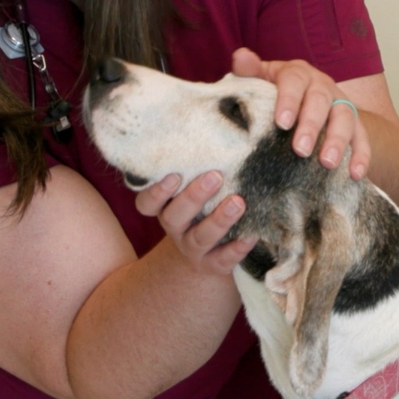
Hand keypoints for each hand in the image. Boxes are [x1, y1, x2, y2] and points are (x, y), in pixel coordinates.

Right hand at [134, 170, 255, 275]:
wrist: (205, 259)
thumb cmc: (201, 212)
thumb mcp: (191, 193)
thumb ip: (197, 171)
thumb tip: (219, 133)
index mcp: (165, 208)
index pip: (147, 203)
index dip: (156, 191)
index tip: (174, 175)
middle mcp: (176, 229)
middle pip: (174, 217)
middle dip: (193, 196)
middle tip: (215, 176)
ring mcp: (193, 250)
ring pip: (200, 237)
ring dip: (219, 220)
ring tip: (238, 202)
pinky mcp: (214, 265)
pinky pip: (224, 258)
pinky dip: (238, 247)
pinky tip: (252, 234)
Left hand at [232, 48, 370, 179]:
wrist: (305, 100)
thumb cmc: (275, 92)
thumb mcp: (261, 79)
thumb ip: (249, 71)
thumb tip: (240, 56)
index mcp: (298, 74)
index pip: (294, 82)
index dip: (289, 101)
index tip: (282, 123)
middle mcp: (322, 85)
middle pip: (321, 101)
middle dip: (312, 126)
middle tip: (301, 150)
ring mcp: (340, 104)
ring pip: (345, 118)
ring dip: (338, 141)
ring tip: (327, 163)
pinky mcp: (355, 124)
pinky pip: (362, 138)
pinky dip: (361, 155)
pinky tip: (354, 174)